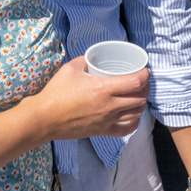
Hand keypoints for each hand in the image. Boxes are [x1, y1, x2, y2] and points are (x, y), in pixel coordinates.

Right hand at [27, 57, 149, 139]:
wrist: (45, 118)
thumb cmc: (56, 93)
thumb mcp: (70, 68)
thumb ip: (85, 60)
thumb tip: (93, 58)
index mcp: (103, 88)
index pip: (136, 82)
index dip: (145, 75)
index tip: (145, 71)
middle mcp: (109, 106)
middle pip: (140, 98)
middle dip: (146, 89)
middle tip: (142, 82)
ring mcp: (107, 120)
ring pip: (136, 114)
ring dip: (141, 104)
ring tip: (138, 97)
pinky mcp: (102, 131)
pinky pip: (126, 129)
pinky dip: (134, 122)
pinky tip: (133, 116)